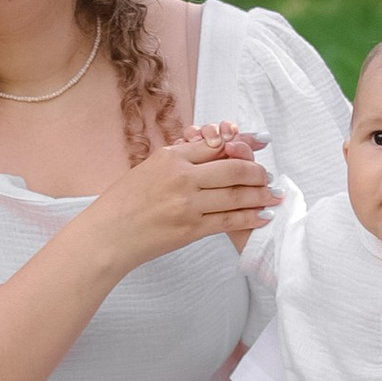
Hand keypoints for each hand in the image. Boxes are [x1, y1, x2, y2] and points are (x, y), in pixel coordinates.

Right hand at [90, 126, 271, 271]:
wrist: (107, 236)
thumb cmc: (123, 203)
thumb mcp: (148, 169)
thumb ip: (180, 160)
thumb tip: (214, 152)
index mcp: (170, 157)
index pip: (215, 146)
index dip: (241, 145)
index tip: (257, 146)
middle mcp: (181, 177)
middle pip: (233, 168)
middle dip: (257, 171)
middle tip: (268, 175)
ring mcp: (187, 204)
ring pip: (236, 195)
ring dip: (260, 195)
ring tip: (274, 194)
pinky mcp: (191, 229)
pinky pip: (228, 221)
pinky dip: (250, 218)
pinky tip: (263, 216)